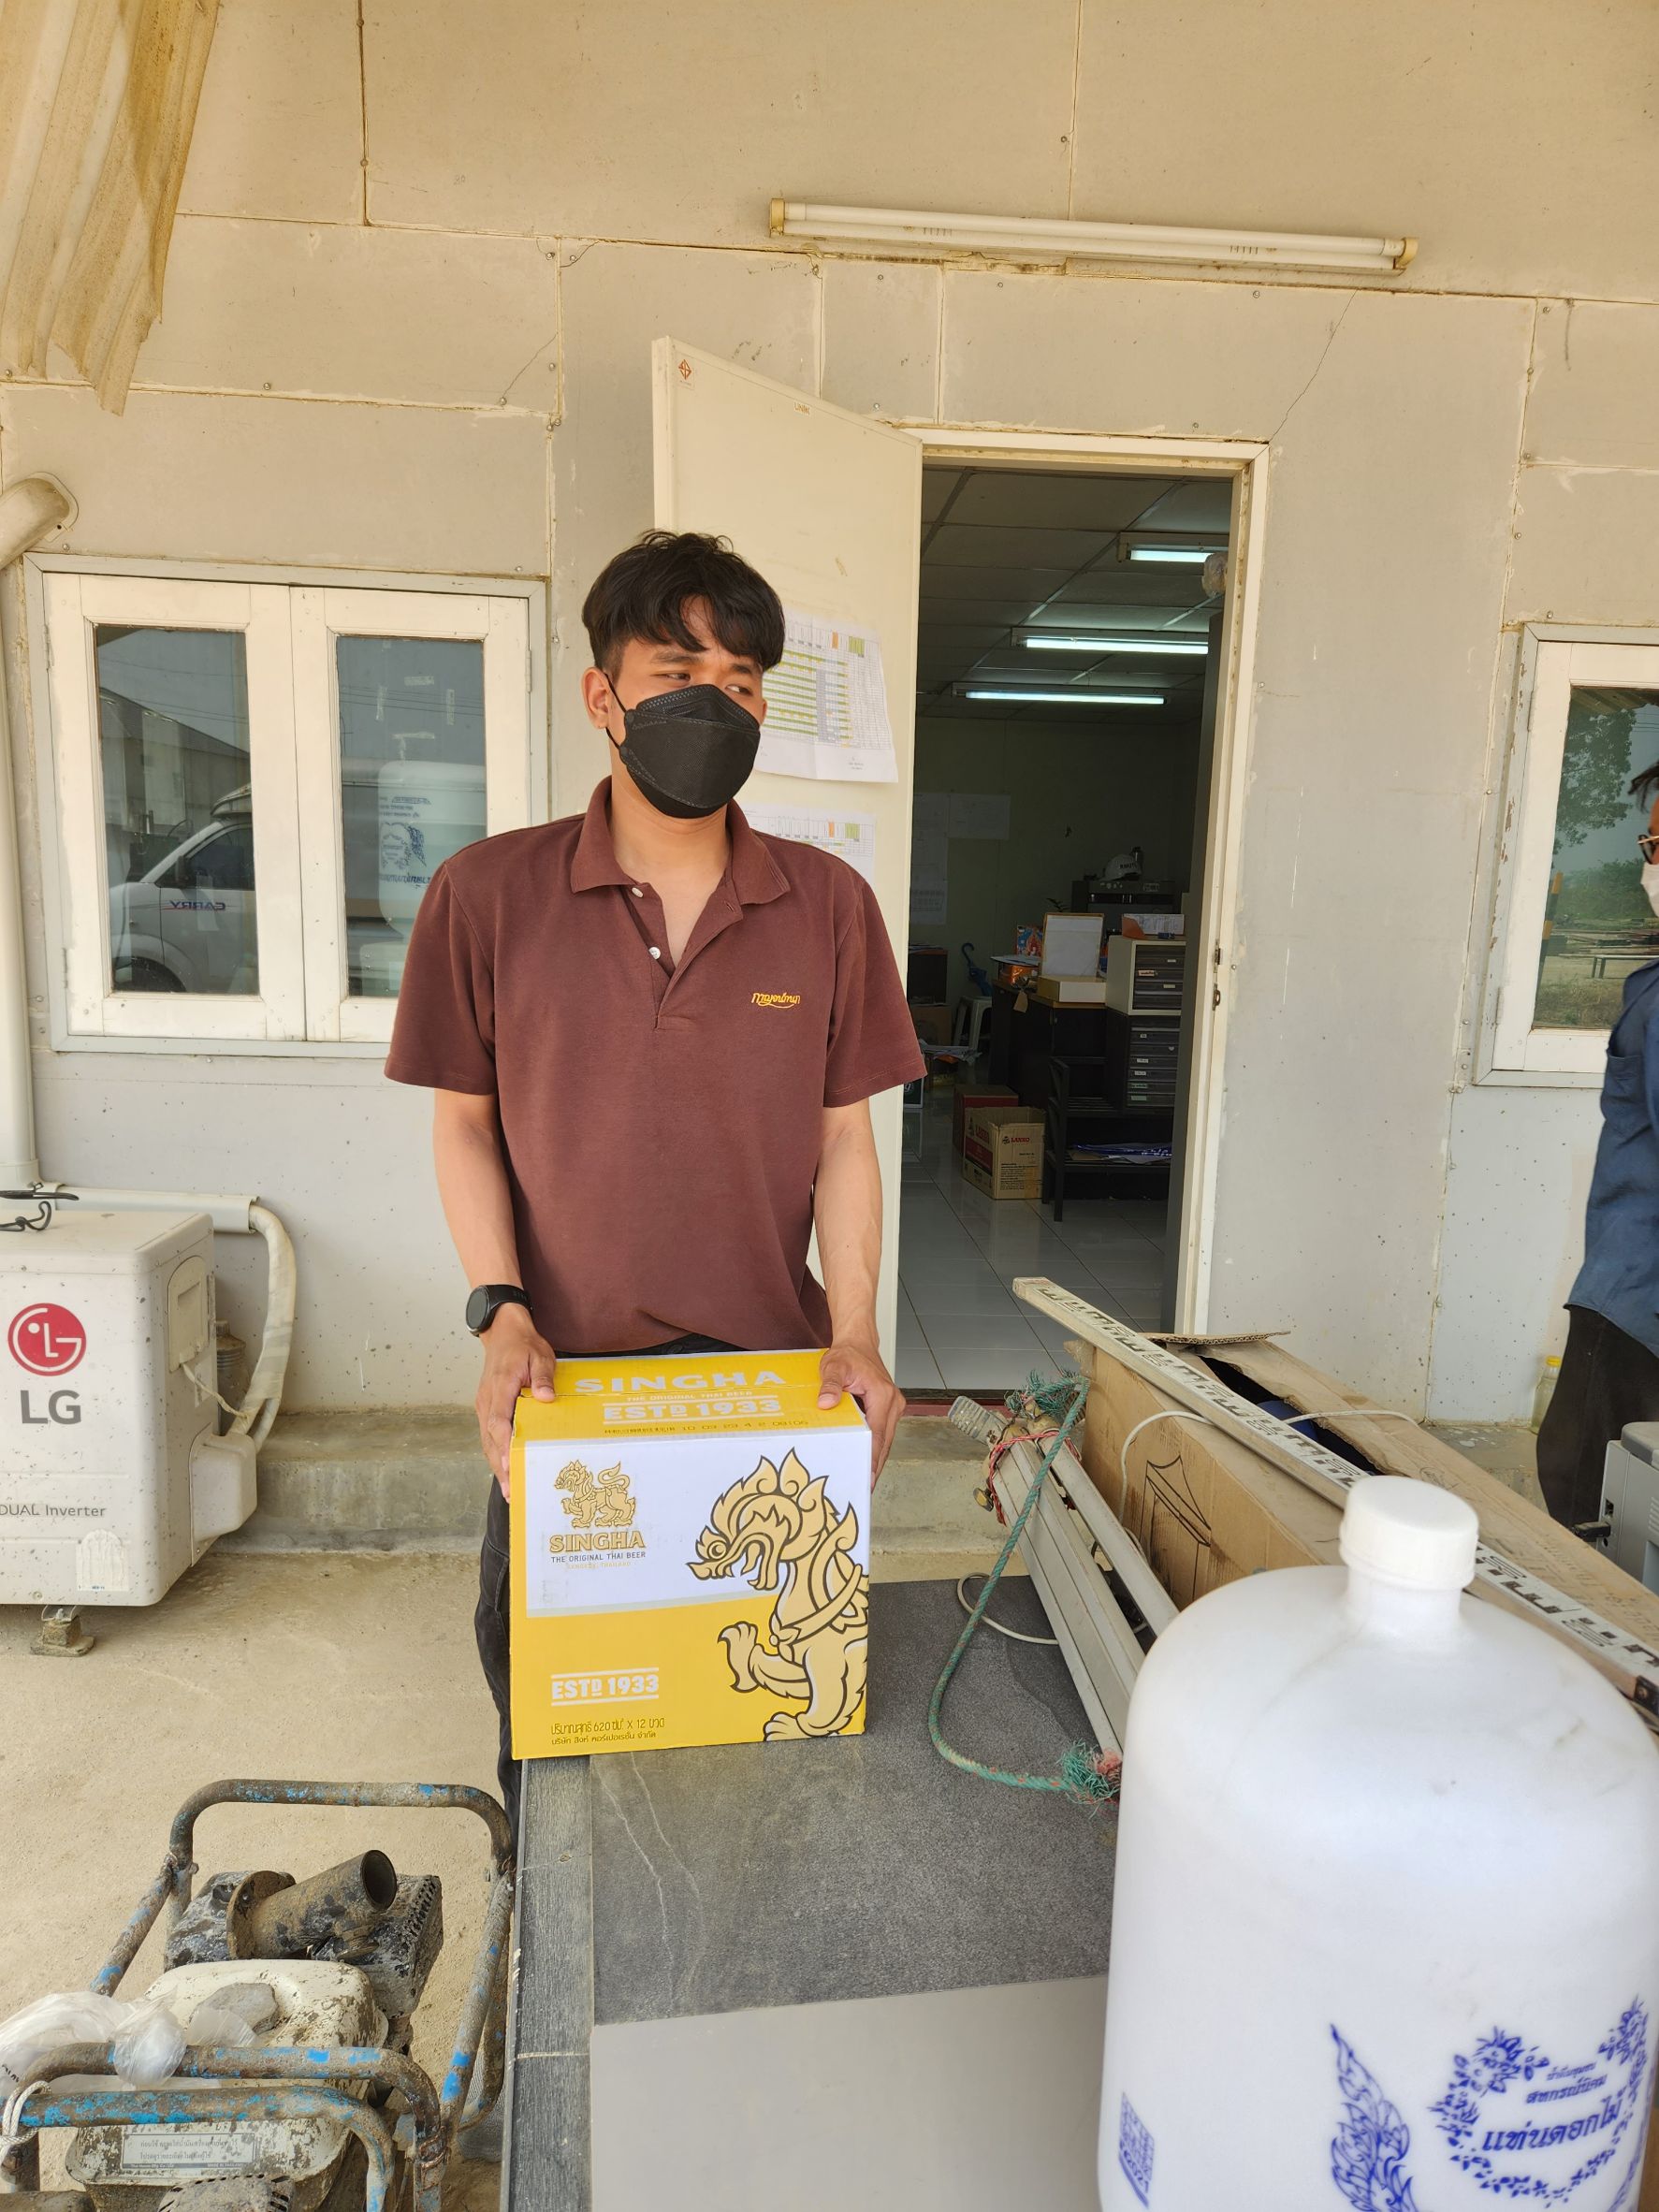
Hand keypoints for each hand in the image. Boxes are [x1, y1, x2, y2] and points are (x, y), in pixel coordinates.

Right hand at [476, 1305, 555, 1496]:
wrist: (503, 1333)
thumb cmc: (523, 1345)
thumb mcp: (539, 1356)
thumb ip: (542, 1377)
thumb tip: (545, 1397)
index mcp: (501, 1387)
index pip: (499, 1421)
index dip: (504, 1445)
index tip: (511, 1464)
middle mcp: (488, 1400)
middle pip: (490, 1439)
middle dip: (500, 1466)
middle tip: (512, 1491)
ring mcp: (485, 1405)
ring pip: (487, 1440)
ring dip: (497, 1464)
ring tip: (509, 1489)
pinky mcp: (487, 1407)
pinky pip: (489, 1434)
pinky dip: (495, 1453)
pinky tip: (505, 1469)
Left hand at [818, 1338, 904, 1481]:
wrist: (859, 1343)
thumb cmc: (848, 1354)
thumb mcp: (834, 1366)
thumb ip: (830, 1385)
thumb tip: (826, 1403)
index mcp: (883, 1395)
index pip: (877, 1433)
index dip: (872, 1458)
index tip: (868, 1477)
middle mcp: (893, 1403)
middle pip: (884, 1442)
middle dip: (875, 1466)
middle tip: (864, 1488)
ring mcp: (892, 1407)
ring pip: (885, 1439)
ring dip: (876, 1458)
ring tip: (864, 1480)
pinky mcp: (887, 1409)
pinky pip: (882, 1432)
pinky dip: (874, 1446)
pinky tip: (864, 1459)